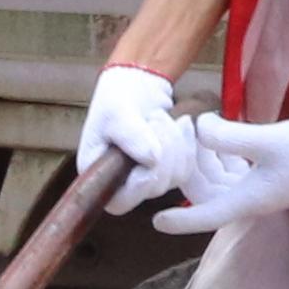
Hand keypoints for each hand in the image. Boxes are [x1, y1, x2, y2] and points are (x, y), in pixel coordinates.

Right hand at [78, 60, 196, 204]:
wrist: (136, 85)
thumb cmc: (116, 98)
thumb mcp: (116, 111)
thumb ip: (131, 134)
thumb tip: (152, 159)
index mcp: (100, 178)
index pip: (119, 203)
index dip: (138, 188)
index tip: (151, 159)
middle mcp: (123, 185)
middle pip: (154, 188)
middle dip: (162, 150)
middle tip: (154, 118)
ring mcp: (148, 179)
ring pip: (176, 177)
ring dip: (175, 142)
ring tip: (160, 117)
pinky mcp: (169, 170)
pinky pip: (188, 166)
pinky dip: (188, 142)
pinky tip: (181, 123)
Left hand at [150, 110, 288, 234]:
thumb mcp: (266, 140)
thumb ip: (228, 136)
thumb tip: (200, 128)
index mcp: (248, 200)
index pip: (206, 217)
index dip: (180, 221)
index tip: (157, 221)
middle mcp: (251, 199)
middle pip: (207, 193)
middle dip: (190, 167)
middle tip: (181, 132)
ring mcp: (260, 189)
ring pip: (219, 182)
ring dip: (205, 159)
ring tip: (197, 126)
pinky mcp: (268, 176)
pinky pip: (234, 173)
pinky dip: (222, 157)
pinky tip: (219, 134)